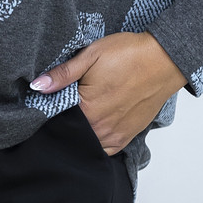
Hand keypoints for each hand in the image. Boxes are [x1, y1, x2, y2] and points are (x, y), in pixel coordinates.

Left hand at [29, 32, 187, 154]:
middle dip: (63, 120)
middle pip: (71, 131)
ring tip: (80, 111)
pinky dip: (95, 141)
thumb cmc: (129, 54)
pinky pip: (104, 149)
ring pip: (86, 142)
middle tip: (65, 102)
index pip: (56, 117)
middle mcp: (100, 127)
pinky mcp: (127, 137)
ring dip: (80, 131)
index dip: (49, 108)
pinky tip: (93, 125)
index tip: (48, 98)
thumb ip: (63, 74)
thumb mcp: (91, 55)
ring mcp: (115, 135)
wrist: (164, 60)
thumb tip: (38, 86)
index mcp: (87, 108)